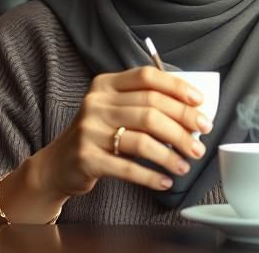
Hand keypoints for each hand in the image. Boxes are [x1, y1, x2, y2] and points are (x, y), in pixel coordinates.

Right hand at [33, 66, 213, 198]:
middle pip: (150, 110)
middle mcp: (96, 103)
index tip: (200, 103)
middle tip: (200, 141)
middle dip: (182, 126)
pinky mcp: (87, 157)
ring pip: (143, 140)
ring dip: (170, 154)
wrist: (59, 163)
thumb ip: (143, 104)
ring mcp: (90, 130)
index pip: (147, 77)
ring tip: (185, 165)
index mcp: (106, 84)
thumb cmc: (98, 134)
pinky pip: (128, 167)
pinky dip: (151, 176)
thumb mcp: (114, 109)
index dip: (177, 88)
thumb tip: (191, 113)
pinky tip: (165, 181)